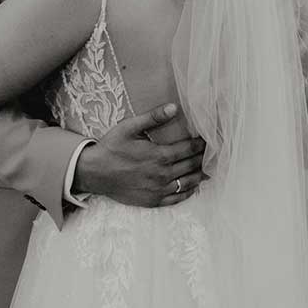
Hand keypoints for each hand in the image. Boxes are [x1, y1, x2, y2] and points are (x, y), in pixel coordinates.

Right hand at [76, 103, 206, 207]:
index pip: (190, 149)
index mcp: (159, 155)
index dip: (203, 144)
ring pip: (189, 183)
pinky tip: (193, 186)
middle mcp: (162, 174)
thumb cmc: (111, 148)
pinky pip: (177, 198)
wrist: (94, 173)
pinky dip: (189, 192)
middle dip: (204, 158)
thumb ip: (153, 118)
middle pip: (192, 166)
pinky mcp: (153, 200)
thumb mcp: (129, 127)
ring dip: (200, 176)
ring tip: (208, 170)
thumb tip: (174, 107)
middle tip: (213, 154)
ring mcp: (159, 190)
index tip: (210, 140)